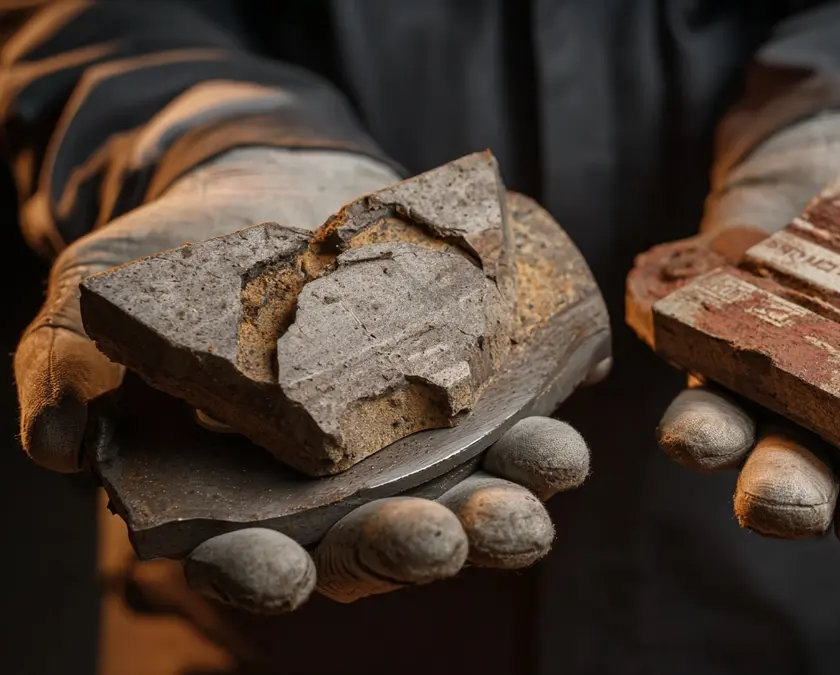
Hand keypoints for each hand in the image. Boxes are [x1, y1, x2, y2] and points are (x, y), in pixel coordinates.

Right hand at [15, 147, 593, 611]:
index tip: (283, 570)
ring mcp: (410, 447)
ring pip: (464, 491)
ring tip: (548, 471)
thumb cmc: (172, 267)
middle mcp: (338, 493)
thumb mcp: (97, 310)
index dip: (264, 573)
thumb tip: (56, 437)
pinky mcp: (464, 392)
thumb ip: (67, 373)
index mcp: (245, 501)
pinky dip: (545, 411)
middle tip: (446, 538)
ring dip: (508, 492)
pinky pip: (514, 415)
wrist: (263, 193)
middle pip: (378, 541)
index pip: (252, 559)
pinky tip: (577, 392)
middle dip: (414, 543)